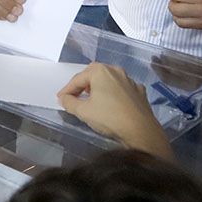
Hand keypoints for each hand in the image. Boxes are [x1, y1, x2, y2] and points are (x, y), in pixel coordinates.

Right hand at [57, 63, 171, 158]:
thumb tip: (64, 98)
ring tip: (92, 99)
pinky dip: (114, 94)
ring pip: (109, 81)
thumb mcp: (83, 111)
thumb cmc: (109, 117)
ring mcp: (130, 80)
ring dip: (99, 88)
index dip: (67, 90)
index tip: (60, 99)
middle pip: (93, 75)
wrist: (140, 130)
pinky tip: (112, 103)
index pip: (78, 79)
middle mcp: (116, 70)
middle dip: (83, 85)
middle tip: (75, 96)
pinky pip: (122, 89)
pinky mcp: (139, 91)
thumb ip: (70, 103)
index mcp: (100, 71)